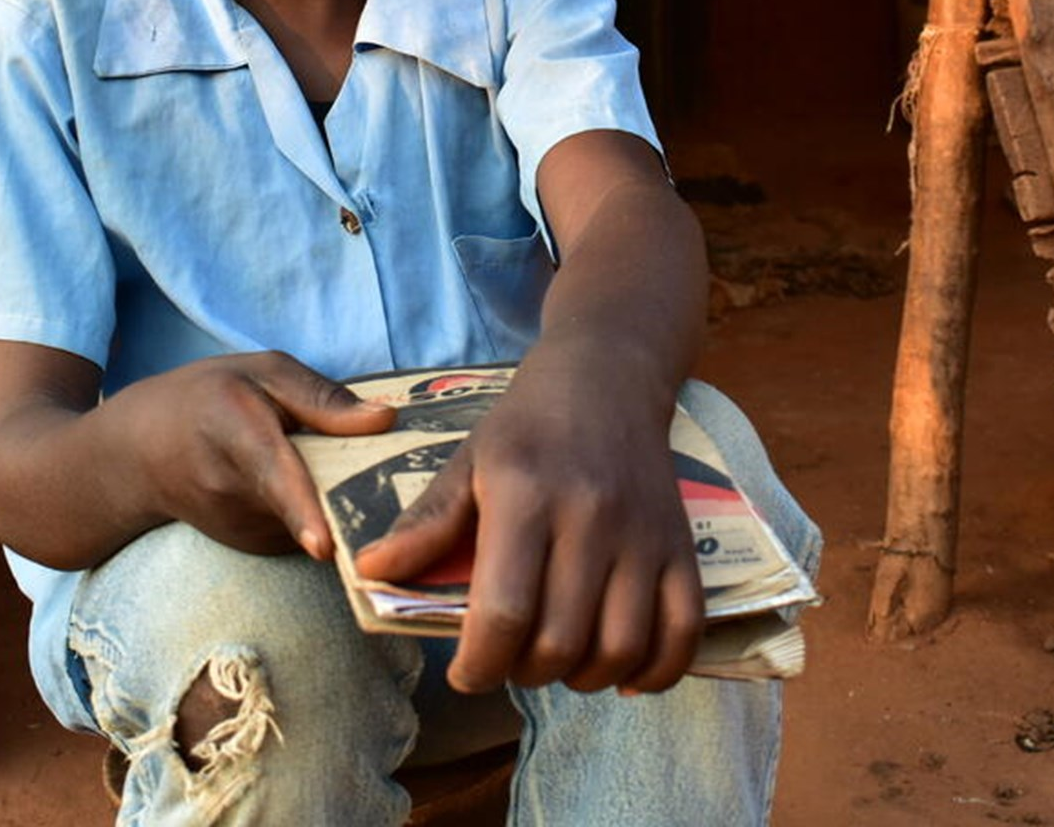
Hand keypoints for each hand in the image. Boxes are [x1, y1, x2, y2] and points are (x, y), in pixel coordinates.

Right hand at [118, 351, 394, 557]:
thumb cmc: (209, 398)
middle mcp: (232, 488)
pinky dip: (321, 511)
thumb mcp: (262, 372)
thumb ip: (322, 397)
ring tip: (328, 463)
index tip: (323, 546)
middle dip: (350, 494)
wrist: (141, 453)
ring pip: (312, 517)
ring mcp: (239, 526)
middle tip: (389, 475)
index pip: (272, 473)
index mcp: (234, 429)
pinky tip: (309, 485)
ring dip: (337, 498)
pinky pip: (305, 529)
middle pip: (306, 501)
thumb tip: (386, 420)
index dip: (300, 509)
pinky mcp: (253, 546)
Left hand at [352, 366, 703, 695]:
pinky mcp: (681, 544)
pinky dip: (656, 671)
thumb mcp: (467, 460)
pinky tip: (623, 670)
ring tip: (560, 663)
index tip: (465, 673)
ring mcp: (643, 533)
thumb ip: (427, 522)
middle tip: (510, 661)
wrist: (609, 375)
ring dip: (585, 678)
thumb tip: (371, 574)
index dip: (479, 664)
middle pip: (560, 640)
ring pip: (621, 646)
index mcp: (524, 495)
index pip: (504, 611)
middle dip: (525, 673)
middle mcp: (590, 516)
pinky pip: (682, 632)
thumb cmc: (527, 423)